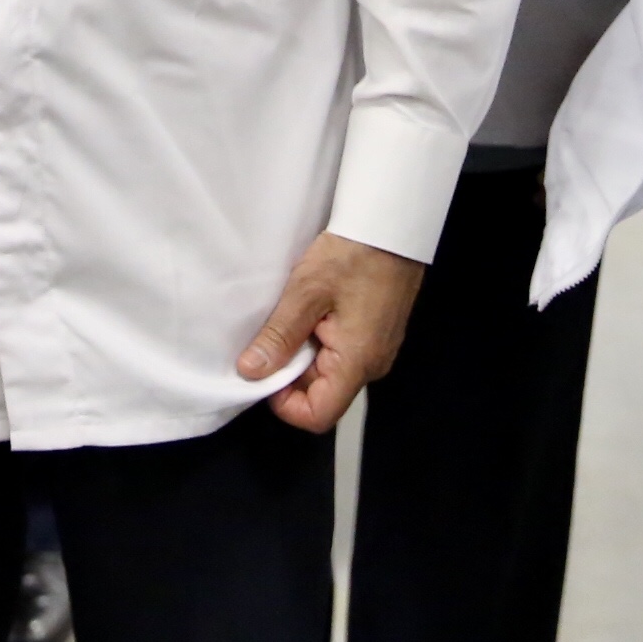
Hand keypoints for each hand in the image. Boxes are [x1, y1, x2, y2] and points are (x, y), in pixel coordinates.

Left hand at [238, 232, 426, 432]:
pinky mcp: (375, 334)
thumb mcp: (306, 293)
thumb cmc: (354, 254)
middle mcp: (372, 365)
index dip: (285, 404)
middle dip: (292, 372)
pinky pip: (342, 353)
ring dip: (305, 352)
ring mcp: (377, 350)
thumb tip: (250, 371)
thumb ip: (278, 337)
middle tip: (278, 332)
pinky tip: (314, 309)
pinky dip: (320, 338)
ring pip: (330, 372)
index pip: (318, 416)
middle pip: (322, 394)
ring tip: (297, 315)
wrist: (392, 225)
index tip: (266, 372)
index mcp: (358, 362)